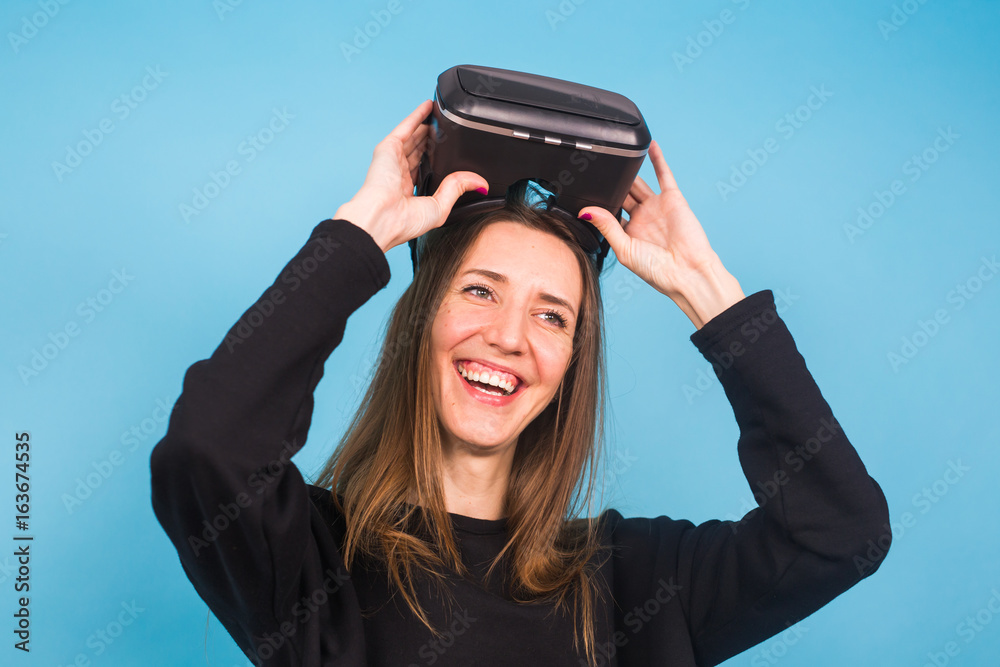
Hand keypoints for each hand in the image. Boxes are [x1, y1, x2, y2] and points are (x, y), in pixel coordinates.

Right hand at [335, 99, 488, 252]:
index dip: (438, 158)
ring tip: (442, 114)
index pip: (426, 169)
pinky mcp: (387, 149)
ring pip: (414, 137)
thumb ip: (457, 190)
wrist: (382, 219)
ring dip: (427, 125)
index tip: (452, 152)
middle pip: (420, 150)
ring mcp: (393, 160)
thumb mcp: (439, 207)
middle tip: (449, 128)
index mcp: (409, 191)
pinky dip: (416, 116)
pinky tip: (428, 107)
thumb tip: (480, 183)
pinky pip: (405, 128)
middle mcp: (400, 174)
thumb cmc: (402, 223)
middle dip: (433, 138)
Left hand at [578, 140, 744, 328]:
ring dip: (627, 169)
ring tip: (612, 154)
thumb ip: (607, 227)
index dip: (596, 202)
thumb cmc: (657, 271)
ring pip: (638, 183)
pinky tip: (648, 146)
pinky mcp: (673, 199)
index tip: (579, 190)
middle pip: (621, 194)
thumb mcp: (625, 249)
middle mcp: (641, 218)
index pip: (608, 211)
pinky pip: (664, 175)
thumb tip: (586, 211)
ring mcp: (656, 207)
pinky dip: (657, 160)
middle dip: (609, 183)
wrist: (687, 272)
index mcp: (627, 233)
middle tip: (593, 167)